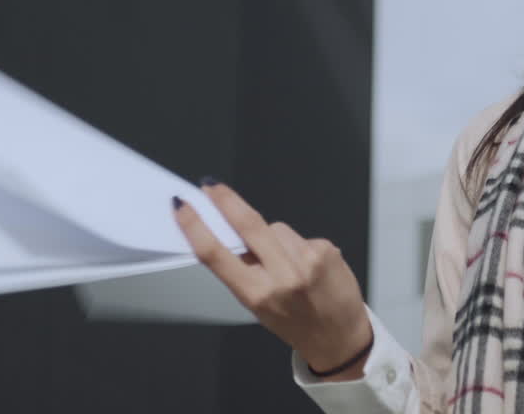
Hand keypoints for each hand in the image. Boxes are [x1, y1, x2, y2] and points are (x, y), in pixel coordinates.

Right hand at [172, 180, 371, 378]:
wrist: (339, 336)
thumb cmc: (295, 324)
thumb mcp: (257, 306)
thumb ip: (243, 272)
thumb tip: (229, 236)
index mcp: (257, 294)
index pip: (217, 254)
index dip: (195, 226)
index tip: (184, 208)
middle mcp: (283, 276)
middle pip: (248, 224)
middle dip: (226, 200)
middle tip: (212, 186)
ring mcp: (308, 260)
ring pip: (275, 227)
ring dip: (272, 236)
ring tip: (285, 262)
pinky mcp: (326, 249)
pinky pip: (299, 236)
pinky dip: (297, 245)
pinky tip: (306, 264)